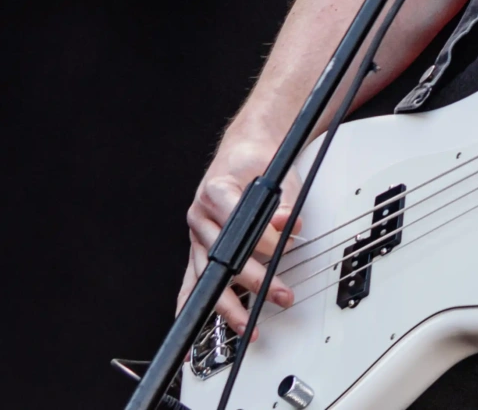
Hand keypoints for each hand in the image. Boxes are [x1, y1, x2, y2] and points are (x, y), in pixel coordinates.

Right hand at [179, 136, 301, 333]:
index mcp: (216, 190)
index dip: (262, 239)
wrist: (243, 151)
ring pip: (208, 275)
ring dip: (229, 304)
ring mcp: (197, 233)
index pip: (237, 222)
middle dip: (253, 280)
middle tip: (280, 294)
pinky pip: (190, 279)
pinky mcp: (199, 247)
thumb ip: (285, 203)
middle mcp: (201, 215)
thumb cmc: (257, 162)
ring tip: (248, 325)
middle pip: (222, 256)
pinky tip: (189, 322)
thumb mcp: (277, 175)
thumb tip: (288, 225)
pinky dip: (190, 302)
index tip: (282, 249)